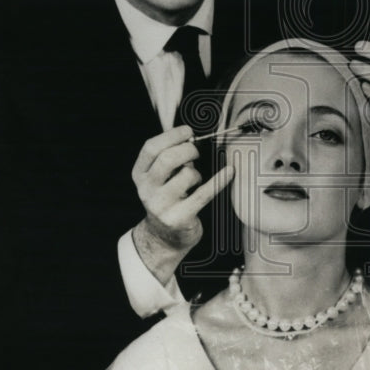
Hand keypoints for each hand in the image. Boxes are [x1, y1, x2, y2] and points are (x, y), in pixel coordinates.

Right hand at [131, 125, 234, 281]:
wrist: (164, 237)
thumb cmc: (168, 199)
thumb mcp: (159, 179)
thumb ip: (168, 158)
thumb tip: (190, 137)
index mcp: (140, 175)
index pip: (151, 148)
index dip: (171, 135)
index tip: (188, 132)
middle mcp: (146, 190)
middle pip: (167, 159)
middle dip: (188, 150)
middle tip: (196, 152)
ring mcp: (161, 206)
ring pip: (187, 175)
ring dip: (197, 173)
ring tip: (195, 181)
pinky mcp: (179, 218)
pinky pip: (204, 194)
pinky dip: (219, 181)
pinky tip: (229, 172)